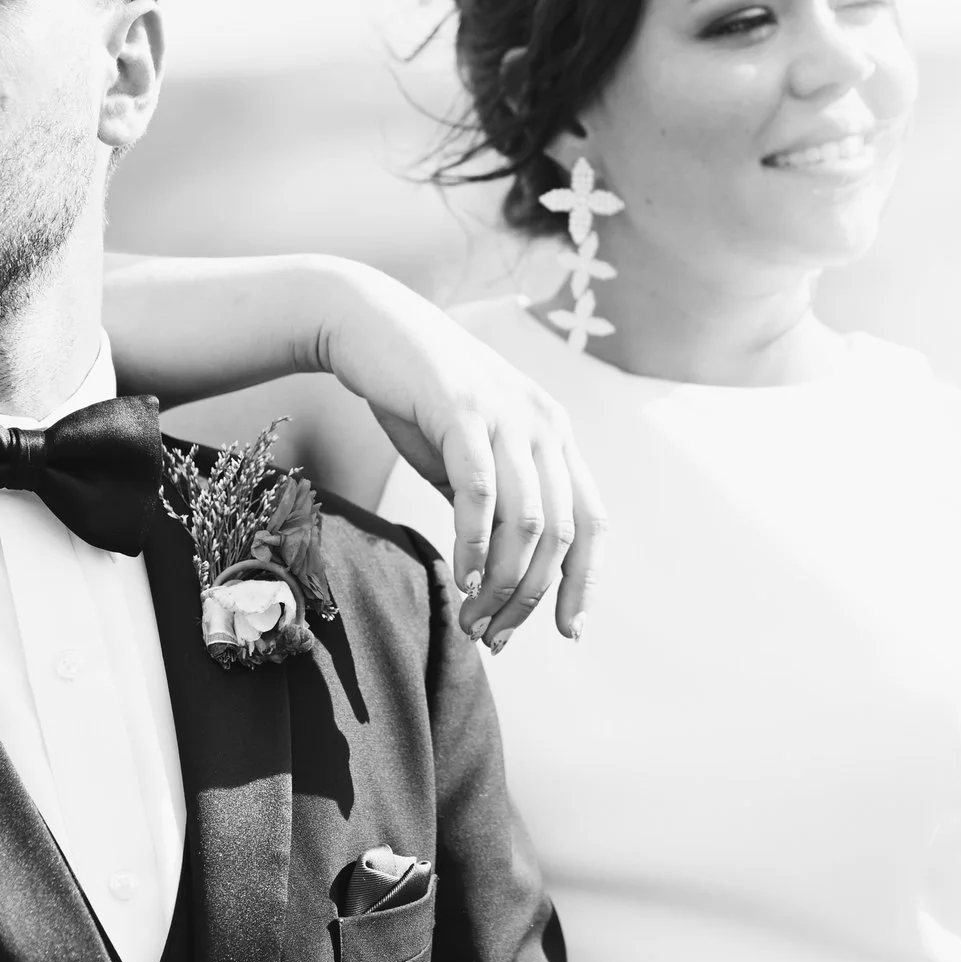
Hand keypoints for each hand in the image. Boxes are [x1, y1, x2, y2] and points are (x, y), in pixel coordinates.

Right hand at [310, 265, 602, 647]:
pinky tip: (460, 578)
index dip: (583, 582)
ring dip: (501, 583)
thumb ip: (490, 504)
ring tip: (472, 619)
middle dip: (531, 598)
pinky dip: (474, 544)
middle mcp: (544, 425)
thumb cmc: (417, 396)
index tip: (567, 631)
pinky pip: (481, 493)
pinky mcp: (463, 411)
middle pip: (561, 535)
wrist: (368, 326)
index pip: (592, 522)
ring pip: (526, 523)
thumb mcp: (467, 454)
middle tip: (494, 635)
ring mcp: (507, 416)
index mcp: (554, 436)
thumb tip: (495, 572)